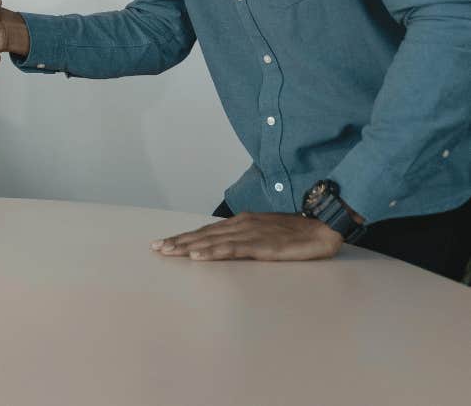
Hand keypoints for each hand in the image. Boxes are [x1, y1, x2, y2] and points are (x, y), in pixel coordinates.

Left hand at [150, 212, 343, 261]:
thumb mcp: (265, 233)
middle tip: (157, 248)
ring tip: (169, 252)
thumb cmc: (295, 232)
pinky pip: (232, 249)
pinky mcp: (261, 246)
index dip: (185, 238)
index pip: (207, 231)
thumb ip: (246, 238)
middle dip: (179, 242)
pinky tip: (198, 256)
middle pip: (204, 235)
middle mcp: (241, 225)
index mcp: (241, 223)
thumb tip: (227, 246)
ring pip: (212, 241)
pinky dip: (212, 252)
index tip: (165, 243)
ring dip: (188, 247)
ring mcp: (250, 234)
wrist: (323, 225)